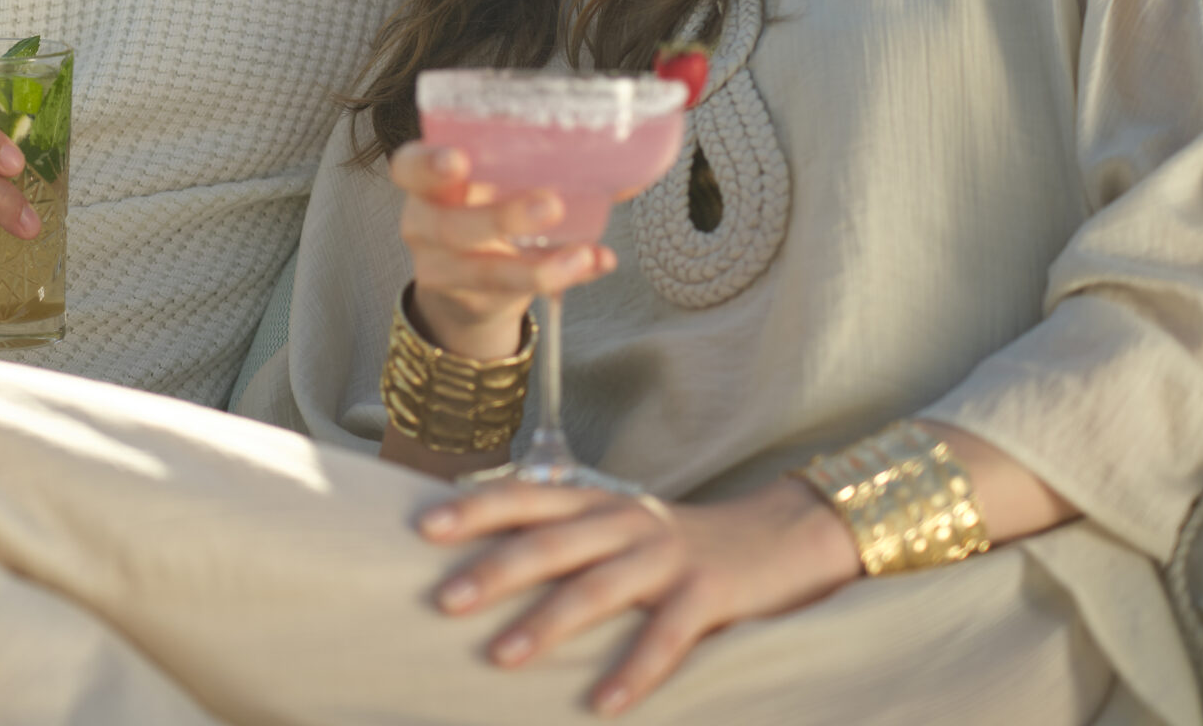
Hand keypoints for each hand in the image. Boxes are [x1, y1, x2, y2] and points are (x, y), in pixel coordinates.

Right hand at [392, 142, 614, 360]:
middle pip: (449, 225)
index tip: (459, 160)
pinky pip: (513, 294)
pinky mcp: (471, 300)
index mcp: (428, 181)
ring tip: (582, 255)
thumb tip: (628, 163)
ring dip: (536, 266)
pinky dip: (558, 278)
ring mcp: (442, 268)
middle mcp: (424, 223)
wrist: (467, 280)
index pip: (409, 168)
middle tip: (550, 204)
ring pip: (482, 271)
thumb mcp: (497, 182)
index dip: (427, 165)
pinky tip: (592, 264)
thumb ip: (541, 167)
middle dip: (500, 217)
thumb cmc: (486, 207)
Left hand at [419, 476, 858, 713]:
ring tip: (499, 656)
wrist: (780, 536)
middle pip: (549, 542)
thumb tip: (483, 564)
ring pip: (596, 588)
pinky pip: (665, 638)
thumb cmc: (678, 544)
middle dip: (493, 570)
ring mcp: (666, 556)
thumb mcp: (618, 528)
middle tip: (442, 600)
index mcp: (596, 503)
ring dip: (545, 623)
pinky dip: (633, 672)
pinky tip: (601, 705)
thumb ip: (565, 540)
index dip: (474, 508)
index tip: (422, 527)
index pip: (524, 497)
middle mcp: (625, 521)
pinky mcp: (708, 595)